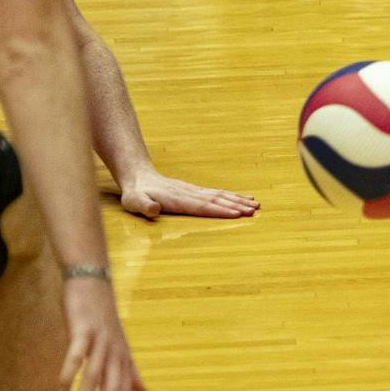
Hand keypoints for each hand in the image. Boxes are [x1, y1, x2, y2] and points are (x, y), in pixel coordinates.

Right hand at [59, 278, 147, 390]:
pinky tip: (62, 385)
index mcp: (124, 359)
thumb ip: (131, 371)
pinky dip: (71, 371)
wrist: (93, 282)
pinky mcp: (84, 329)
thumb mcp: (120, 347)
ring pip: (96, 377)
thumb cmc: (104, 318)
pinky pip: (79, 353)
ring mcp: (101, 341)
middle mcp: (116, 352)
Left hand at [119, 167, 258, 220]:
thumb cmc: (135, 194)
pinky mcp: (197, 191)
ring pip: (221, 195)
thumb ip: (144, 206)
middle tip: (255, 210)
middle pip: (217, 200)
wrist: (139, 176)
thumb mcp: (133, 201)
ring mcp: (195, 191)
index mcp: (178, 199)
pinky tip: (244, 197)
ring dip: (239, 200)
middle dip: (237, 206)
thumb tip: (155, 210)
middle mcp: (190, 193)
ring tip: (256, 205)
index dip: (220, 211)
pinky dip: (233, 196)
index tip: (237, 214)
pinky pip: (218, 193)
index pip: (202, 206)